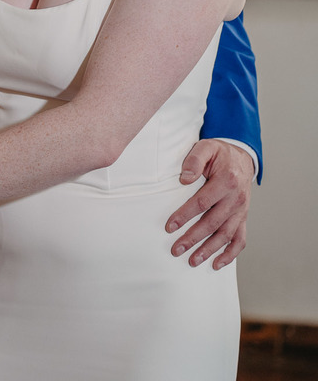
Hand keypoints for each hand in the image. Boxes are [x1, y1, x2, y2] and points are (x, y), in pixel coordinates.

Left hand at [165, 139, 253, 269]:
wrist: (242, 158)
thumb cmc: (220, 154)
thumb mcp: (206, 147)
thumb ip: (194, 160)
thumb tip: (184, 178)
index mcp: (226, 181)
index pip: (202, 202)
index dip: (185, 216)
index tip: (169, 227)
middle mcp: (236, 199)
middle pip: (212, 223)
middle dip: (193, 238)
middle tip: (176, 249)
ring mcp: (241, 210)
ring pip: (225, 235)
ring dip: (209, 250)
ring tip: (192, 261)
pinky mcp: (243, 218)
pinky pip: (240, 239)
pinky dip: (231, 254)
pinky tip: (218, 264)